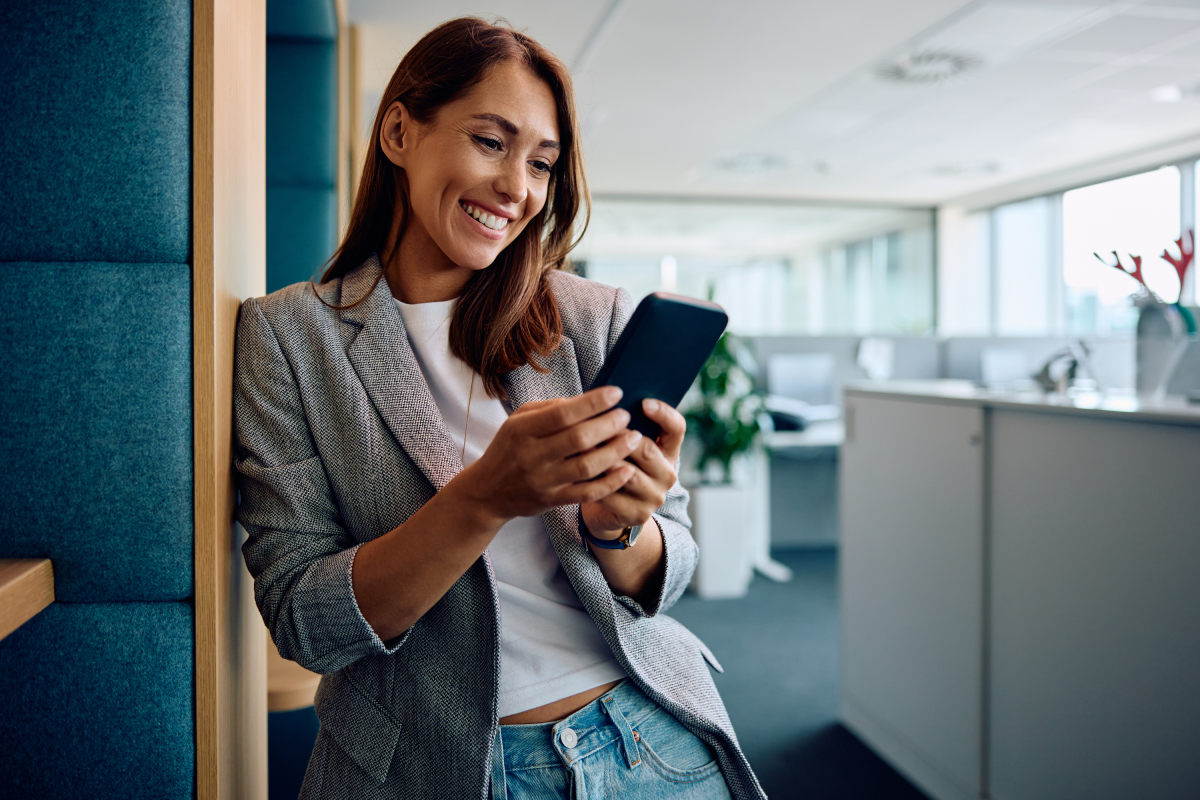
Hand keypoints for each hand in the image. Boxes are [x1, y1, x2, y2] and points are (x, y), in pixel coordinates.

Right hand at [455, 386, 643, 525]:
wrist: (486, 492)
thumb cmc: (508, 449)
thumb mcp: (517, 422)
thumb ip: (548, 409)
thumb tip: (584, 400)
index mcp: (522, 430)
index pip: (562, 413)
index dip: (592, 402)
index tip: (616, 393)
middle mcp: (531, 455)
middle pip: (578, 439)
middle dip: (608, 425)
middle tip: (626, 416)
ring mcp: (542, 480)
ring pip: (586, 466)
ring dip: (615, 451)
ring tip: (633, 438)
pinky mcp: (551, 500)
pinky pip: (586, 493)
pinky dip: (610, 483)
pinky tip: (627, 470)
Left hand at [581, 398, 684, 538]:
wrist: (611, 510)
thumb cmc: (615, 467)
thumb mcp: (626, 446)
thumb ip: (624, 426)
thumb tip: (607, 398)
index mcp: (669, 452)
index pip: (677, 428)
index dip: (664, 414)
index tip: (644, 402)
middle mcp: (667, 474)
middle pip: (648, 450)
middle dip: (621, 436)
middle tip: (598, 424)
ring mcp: (654, 497)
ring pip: (628, 474)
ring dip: (605, 459)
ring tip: (584, 446)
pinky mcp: (638, 514)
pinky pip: (613, 495)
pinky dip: (594, 483)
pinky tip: (577, 472)